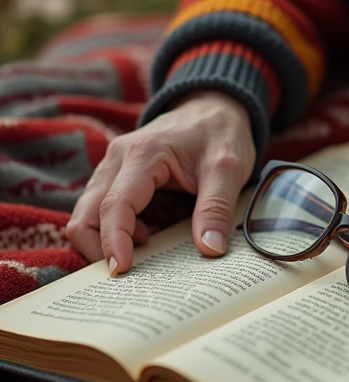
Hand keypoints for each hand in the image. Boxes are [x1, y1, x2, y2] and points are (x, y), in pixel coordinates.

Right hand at [65, 91, 255, 274]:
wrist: (215, 107)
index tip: (122, 270)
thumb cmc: (220, 133)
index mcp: (143, 154)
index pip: (115, 206)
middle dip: (99, 248)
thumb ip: (217, 208)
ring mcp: (115, 168)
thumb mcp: (228, 168)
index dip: (114, 242)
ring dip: (108, 240)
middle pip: (86, 213)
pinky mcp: (120, 177)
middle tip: (130, 274)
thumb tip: (209, 249)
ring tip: (146, 253)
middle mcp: (118, 159)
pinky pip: (105, 210)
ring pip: (89, 213)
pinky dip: (118, 230)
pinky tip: (150, 237)